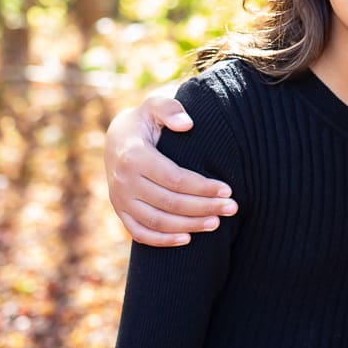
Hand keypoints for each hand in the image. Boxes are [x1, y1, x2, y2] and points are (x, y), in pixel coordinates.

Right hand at [104, 92, 236, 245]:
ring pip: (158, 221)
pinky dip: (163, 240)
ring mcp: (120, 199)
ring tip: (217, 223)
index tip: (228, 189)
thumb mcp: (153, 107)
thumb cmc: (144, 121)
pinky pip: (141, 233)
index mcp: (134, 156)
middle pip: (170, 202)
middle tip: (232, 208)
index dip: (203, 187)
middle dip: (204, 207)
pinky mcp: (120, 211)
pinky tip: (188, 239)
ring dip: (190, 225)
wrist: (116, 139)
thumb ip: (170, 109)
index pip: (175, 179)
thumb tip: (187, 124)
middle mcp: (124, 181)